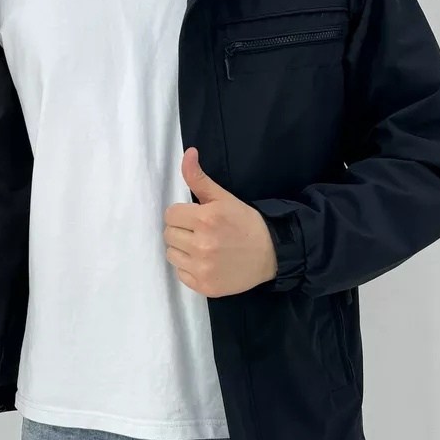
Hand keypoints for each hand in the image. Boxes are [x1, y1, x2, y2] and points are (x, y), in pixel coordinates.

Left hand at [163, 147, 277, 296]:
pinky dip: (189, 267)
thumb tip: (188, 153)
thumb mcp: (224, 198)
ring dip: (182, 249)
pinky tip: (206, 261)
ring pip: (171, 254)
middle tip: (200, 231)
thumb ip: (200, 178)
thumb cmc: (246, 223)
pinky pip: (180, 273)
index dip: (182, 213)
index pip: (170, 214)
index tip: (197, 216)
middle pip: (168, 234)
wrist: (271, 254)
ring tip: (202, 246)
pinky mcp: (204, 286)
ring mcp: (202, 268)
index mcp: (205, 219)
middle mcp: (202, 245)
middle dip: (181, 230)